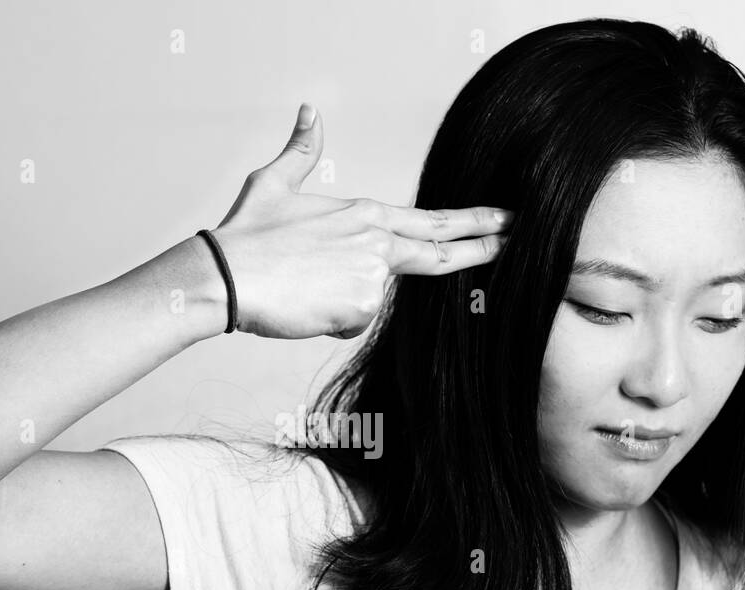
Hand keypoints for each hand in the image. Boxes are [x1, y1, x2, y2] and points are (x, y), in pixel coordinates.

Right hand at [206, 102, 513, 339]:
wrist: (226, 277)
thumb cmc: (246, 235)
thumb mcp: (274, 183)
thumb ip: (302, 150)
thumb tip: (310, 111)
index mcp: (365, 215)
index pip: (432, 222)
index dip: (473, 222)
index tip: (505, 219)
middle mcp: (377, 243)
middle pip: (440, 252)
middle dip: (484, 247)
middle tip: (517, 241)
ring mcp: (372, 278)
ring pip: (372, 299)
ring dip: (343, 300)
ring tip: (303, 286)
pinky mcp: (360, 309)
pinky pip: (351, 321)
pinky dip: (329, 319)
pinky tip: (303, 304)